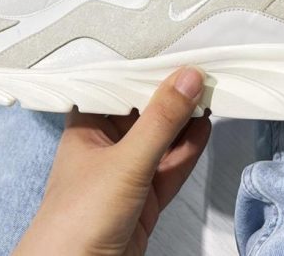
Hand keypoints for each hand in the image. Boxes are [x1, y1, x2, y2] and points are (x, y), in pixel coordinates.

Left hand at [14, 66, 209, 255]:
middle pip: (143, 112)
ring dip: (184, 122)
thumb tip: (185, 82)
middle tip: (201, 76)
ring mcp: (125, 173)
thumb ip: (160, 121)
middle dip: (171, 96)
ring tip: (209, 97)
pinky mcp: (143, 198)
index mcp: (86, 126)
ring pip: (160, 139)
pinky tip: (202, 131)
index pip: (121, 88)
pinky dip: (187, 150)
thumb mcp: (125, 161)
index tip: (179, 60)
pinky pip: (169, 167)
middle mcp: (105, 146)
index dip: (149, 72)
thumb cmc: (74, 222)